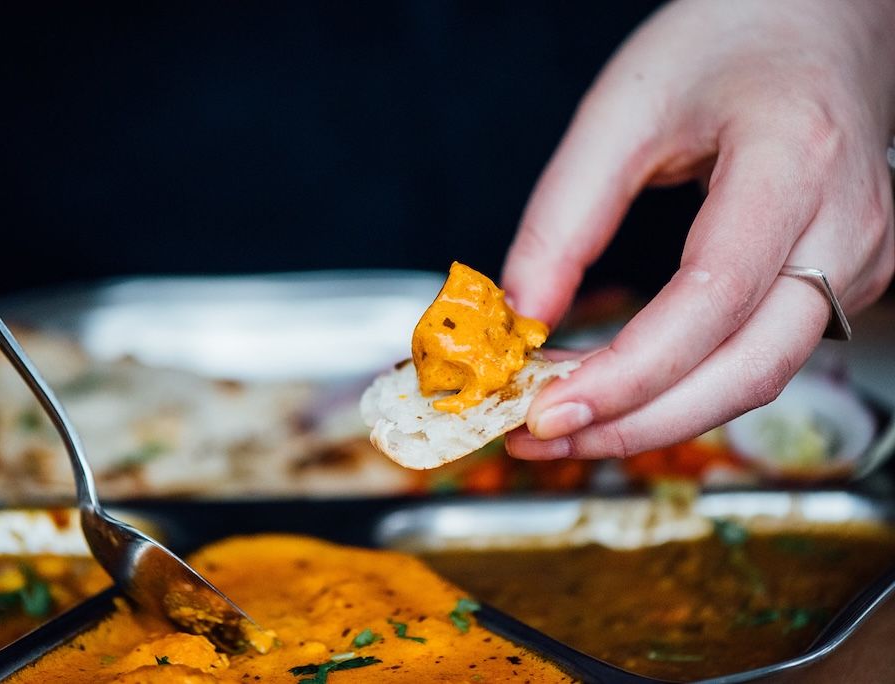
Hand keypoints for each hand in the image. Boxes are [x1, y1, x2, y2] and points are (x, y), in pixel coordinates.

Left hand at [501, 0, 894, 458]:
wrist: (817, 20)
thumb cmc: (724, 41)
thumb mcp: (622, 107)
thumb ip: (564, 214)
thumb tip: (519, 318)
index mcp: (795, 160)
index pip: (712, 300)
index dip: (627, 371)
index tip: (545, 407)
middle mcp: (847, 224)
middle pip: (747, 369)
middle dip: (636, 423)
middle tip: (541, 438)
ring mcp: (859, 260)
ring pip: (756, 378)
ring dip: (656, 419)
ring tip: (565, 425)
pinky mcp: (842, 280)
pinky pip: (760, 357)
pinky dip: (686, 388)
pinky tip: (621, 391)